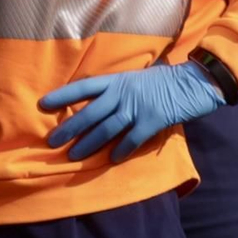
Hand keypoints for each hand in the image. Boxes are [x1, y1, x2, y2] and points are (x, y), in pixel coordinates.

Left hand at [40, 62, 224, 161]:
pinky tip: (111, 159)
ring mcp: (138, 107)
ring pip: (107, 128)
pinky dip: (121, 149)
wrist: (194, 81)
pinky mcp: (153, 120)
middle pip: (90, 112)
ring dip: (90, 143)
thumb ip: (117, 88)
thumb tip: (97, 100)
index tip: (43, 103)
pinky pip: (133, 138)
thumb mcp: (135, 77)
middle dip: (70, 128)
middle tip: (52, 141)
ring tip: (74, 155)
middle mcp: (123, 93)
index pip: (83, 86)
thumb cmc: (164, 79)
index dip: (63, 95)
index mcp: (116, 80)